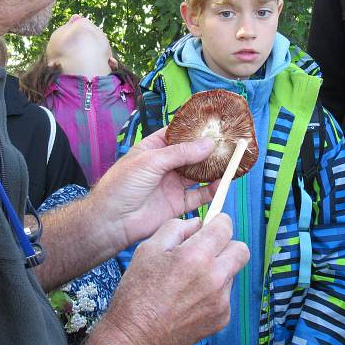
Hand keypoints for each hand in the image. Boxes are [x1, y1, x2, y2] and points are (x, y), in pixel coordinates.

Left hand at [90, 127, 217, 251]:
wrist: (112, 221)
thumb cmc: (122, 186)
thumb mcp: (150, 161)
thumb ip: (181, 153)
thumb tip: (208, 144)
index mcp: (153, 149)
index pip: (177, 134)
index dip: (194, 129)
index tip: (213, 123)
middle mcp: (165, 166)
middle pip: (191, 154)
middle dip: (208, 149)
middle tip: (228, 142)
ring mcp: (172, 185)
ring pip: (198, 174)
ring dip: (213, 168)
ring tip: (231, 160)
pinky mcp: (178, 204)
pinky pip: (199, 195)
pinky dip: (212, 190)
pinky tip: (223, 182)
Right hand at [100, 213, 248, 344]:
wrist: (136, 339)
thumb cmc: (137, 293)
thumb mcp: (148, 249)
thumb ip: (176, 228)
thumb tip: (197, 224)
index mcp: (196, 256)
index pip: (225, 227)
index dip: (218, 222)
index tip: (212, 226)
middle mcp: (215, 277)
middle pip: (240, 250)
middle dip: (226, 245)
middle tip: (206, 251)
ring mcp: (221, 300)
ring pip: (232, 273)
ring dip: (218, 270)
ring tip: (190, 281)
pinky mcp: (222, 318)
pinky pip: (226, 295)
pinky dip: (214, 293)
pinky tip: (190, 300)